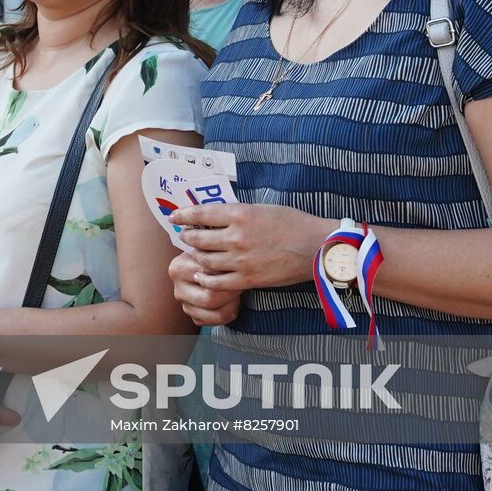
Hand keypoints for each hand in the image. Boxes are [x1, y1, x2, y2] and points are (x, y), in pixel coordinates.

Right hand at [168, 251, 242, 326]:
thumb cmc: (212, 255)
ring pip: (216, 313)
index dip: (226, 275)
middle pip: (210, 298)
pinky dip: (228, 313)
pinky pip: (215, 321)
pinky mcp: (194, 315)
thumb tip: (226, 262)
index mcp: (178, 268)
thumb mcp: (211, 249)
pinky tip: (231, 302)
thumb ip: (215, 254)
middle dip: (231, 293)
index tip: (236, 270)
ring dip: (232, 304)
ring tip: (237, 293)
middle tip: (240, 284)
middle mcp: (178, 288)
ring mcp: (185, 304)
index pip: (206, 277)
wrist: (207, 263)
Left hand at [173, 203, 329, 290]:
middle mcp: (235, 237)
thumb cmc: (293, 223)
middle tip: (183, 234)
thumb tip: (215, 216)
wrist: (316, 248)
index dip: (184, 214)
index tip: (175, 215)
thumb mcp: (262, 208)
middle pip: (198, 238)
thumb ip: (238, 213)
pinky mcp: (248, 279)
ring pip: (205, 260)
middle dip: (187, 236)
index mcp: (240, 214)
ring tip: (194, 253)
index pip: (201, 213)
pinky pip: (217, 281)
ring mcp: (240, 260)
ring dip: (195, 256)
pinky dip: (206, 278)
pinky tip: (203, 274)